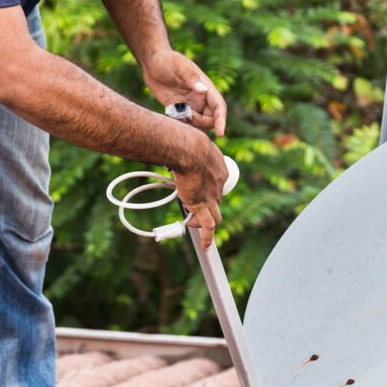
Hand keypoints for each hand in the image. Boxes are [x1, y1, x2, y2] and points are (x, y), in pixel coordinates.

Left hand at [143, 49, 227, 136]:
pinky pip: (185, 123)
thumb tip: (204, 90)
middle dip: (201, 123)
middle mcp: (201, 99)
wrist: (152, 63)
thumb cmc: (167, 60)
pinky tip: (170, 112)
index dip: (221, 120)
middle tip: (185, 114)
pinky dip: (180, 124)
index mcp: (206, 88)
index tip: (221, 133)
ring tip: (175, 111)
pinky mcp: (179, 109)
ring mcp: (191, 105)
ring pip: (198, 124)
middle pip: (211, 120)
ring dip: (190, 124)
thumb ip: (191, 78)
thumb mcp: (179, 66)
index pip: (219, 107)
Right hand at [173, 132, 227, 249]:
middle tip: (194, 204)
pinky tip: (206, 247)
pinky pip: (208, 225)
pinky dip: (208, 238)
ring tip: (196, 224)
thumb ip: (182, 147)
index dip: (208, 188)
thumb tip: (167, 142)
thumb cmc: (185, 139)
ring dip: (207, 221)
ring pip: (215, 215)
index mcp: (219, 168)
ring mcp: (211, 196)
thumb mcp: (189, 142)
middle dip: (207, 204)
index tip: (199, 188)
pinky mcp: (201, 205)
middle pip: (216, 200)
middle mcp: (219, 184)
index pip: (217, 184)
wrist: (187, 147)